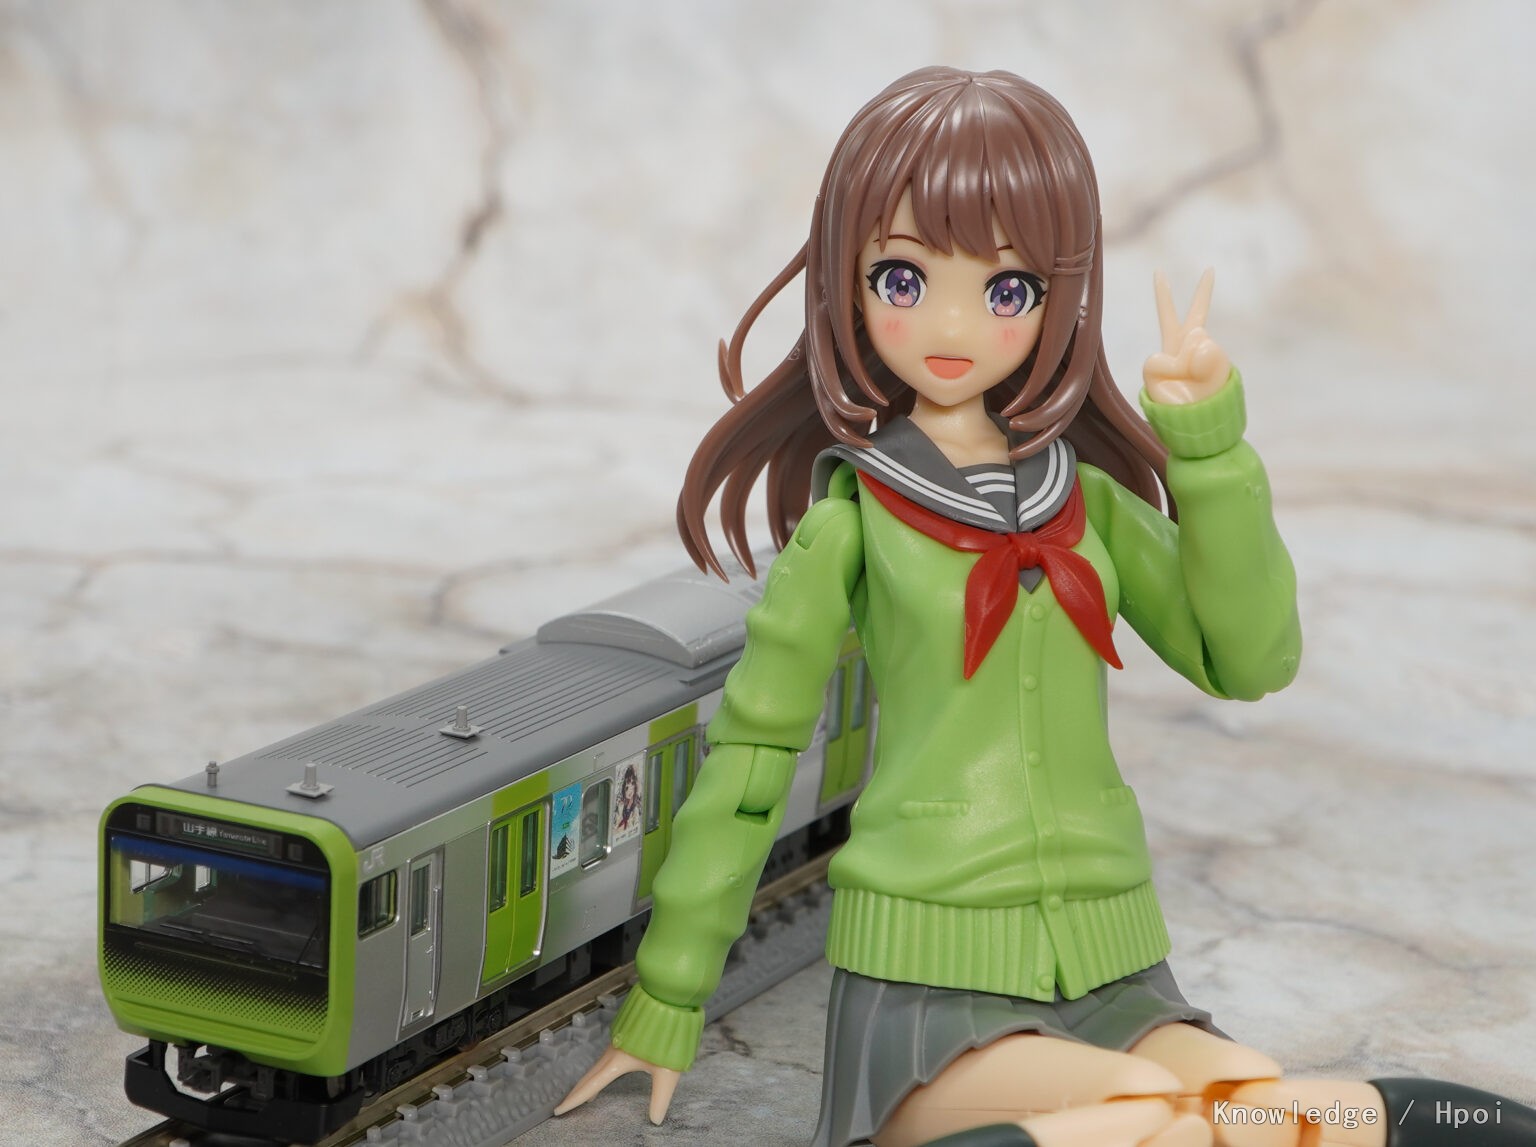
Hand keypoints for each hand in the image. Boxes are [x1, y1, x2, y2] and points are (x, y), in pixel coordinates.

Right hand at [553, 1043, 681, 1125]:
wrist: (667, 1000)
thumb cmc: (669, 1034)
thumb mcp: (668, 1071)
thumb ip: (660, 1097)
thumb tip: (656, 1119)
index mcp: (617, 1061)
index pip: (591, 1086)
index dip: (574, 1100)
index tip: (558, 1110)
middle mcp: (612, 1051)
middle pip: (589, 1076)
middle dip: (576, 1092)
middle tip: (564, 1106)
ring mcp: (617, 1041)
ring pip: (597, 1065)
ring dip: (588, 1081)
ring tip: (584, 1095)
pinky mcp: (623, 1035)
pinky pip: (604, 1057)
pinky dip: (597, 1069)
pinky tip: (602, 1072)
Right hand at [1142, 268, 1230, 404]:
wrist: (1194, 426)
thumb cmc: (1209, 400)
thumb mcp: (1221, 371)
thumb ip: (1210, 351)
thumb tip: (1192, 339)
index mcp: (1195, 345)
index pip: (1197, 314)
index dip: (1203, 293)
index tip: (1210, 270)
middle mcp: (1177, 349)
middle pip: (1170, 319)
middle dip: (1162, 295)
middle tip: (1159, 272)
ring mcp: (1164, 359)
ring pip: (1189, 342)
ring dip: (1198, 361)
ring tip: (1194, 381)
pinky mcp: (1153, 370)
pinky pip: (1172, 359)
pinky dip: (1179, 369)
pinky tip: (1178, 383)